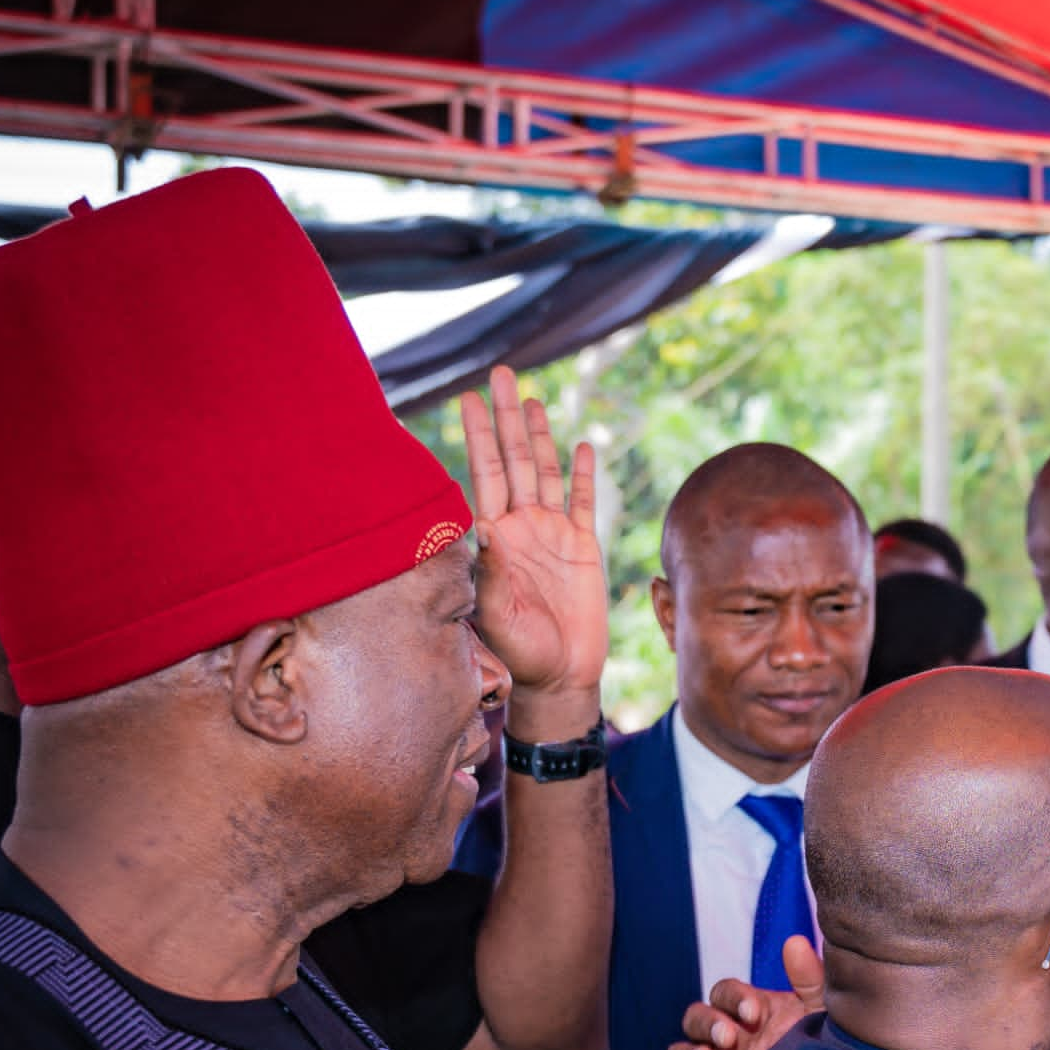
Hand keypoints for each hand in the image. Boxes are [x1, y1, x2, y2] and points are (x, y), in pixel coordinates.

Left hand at [457, 366, 606, 705]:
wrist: (559, 675)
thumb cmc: (519, 651)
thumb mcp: (496, 614)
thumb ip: (492, 572)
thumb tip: (488, 529)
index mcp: (494, 537)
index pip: (483, 474)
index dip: (477, 435)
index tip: (467, 398)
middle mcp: (520, 527)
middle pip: (512, 459)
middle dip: (505, 417)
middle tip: (497, 374)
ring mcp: (551, 534)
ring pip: (544, 471)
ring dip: (537, 434)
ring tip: (529, 398)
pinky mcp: (582, 547)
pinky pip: (583, 501)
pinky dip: (582, 473)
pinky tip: (581, 444)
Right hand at [666, 935, 820, 1049]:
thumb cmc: (820, 1047)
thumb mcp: (819, 1012)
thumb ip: (808, 978)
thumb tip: (795, 942)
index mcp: (748, 1010)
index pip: (724, 992)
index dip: (733, 998)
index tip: (754, 1012)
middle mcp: (726, 1036)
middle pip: (695, 1018)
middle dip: (707, 1024)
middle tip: (728, 1037)